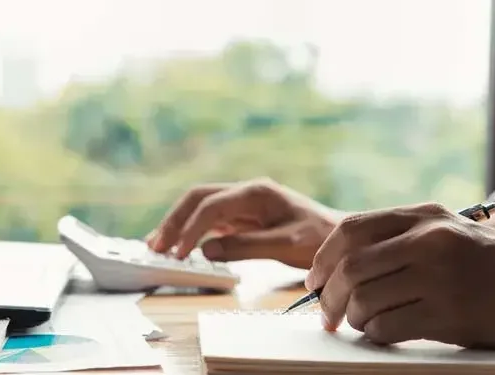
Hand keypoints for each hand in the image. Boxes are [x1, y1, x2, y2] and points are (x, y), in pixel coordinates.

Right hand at [145, 178, 342, 268]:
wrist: (339, 239)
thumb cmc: (320, 238)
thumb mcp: (287, 245)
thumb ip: (247, 247)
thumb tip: (206, 250)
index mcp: (256, 192)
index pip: (211, 205)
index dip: (191, 229)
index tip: (179, 254)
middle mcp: (245, 193)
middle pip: (197, 198)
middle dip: (174, 221)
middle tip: (155, 247)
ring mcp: (242, 205)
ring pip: (199, 208)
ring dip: (177, 225)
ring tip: (156, 246)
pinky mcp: (242, 219)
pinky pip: (209, 221)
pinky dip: (190, 232)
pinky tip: (178, 247)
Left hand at [305, 202, 494, 351]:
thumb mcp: (452, 235)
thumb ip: (403, 238)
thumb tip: (341, 263)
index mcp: (426, 215)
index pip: (351, 229)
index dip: (322, 258)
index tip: (312, 280)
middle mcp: (430, 239)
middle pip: (351, 266)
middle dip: (326, 295)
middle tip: (324, 315)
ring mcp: (440, 276)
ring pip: (364, 299)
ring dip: (352, 318)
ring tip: (361, 323)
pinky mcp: (450, 314)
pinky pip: (386, 327)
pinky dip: (375, 334)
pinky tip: (384, 333)